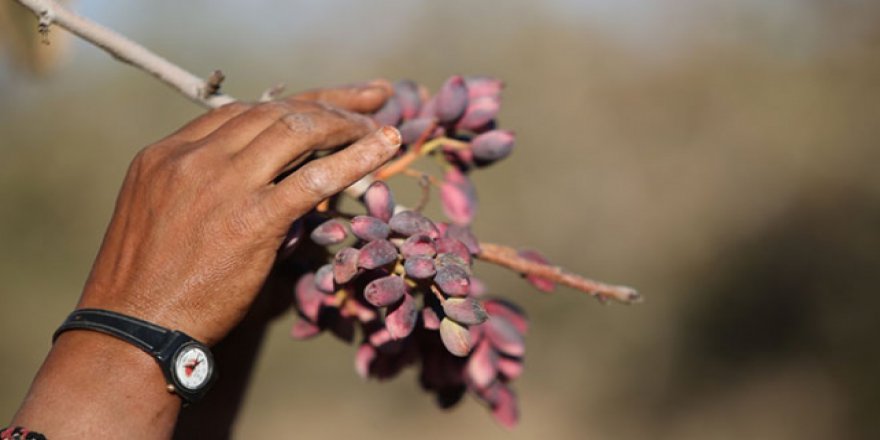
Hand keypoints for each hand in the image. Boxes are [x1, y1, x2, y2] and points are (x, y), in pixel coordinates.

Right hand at [78, 82, 400, 345]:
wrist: (133, 331)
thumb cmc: (150, 287)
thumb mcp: (164, 217)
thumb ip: (206, 188)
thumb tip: (264, 181)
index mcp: (168, 153)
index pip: (243, 112)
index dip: (294, 104)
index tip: (328, 103)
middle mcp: (193, 157)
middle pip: (275, 112)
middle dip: (330, 103)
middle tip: (372, 102)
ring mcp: (222, 184)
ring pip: (296, 131)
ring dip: (345, 125)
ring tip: (380, 128)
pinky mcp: (251, 218)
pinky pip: (315, 176)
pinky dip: (357, 156)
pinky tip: (387, 144)